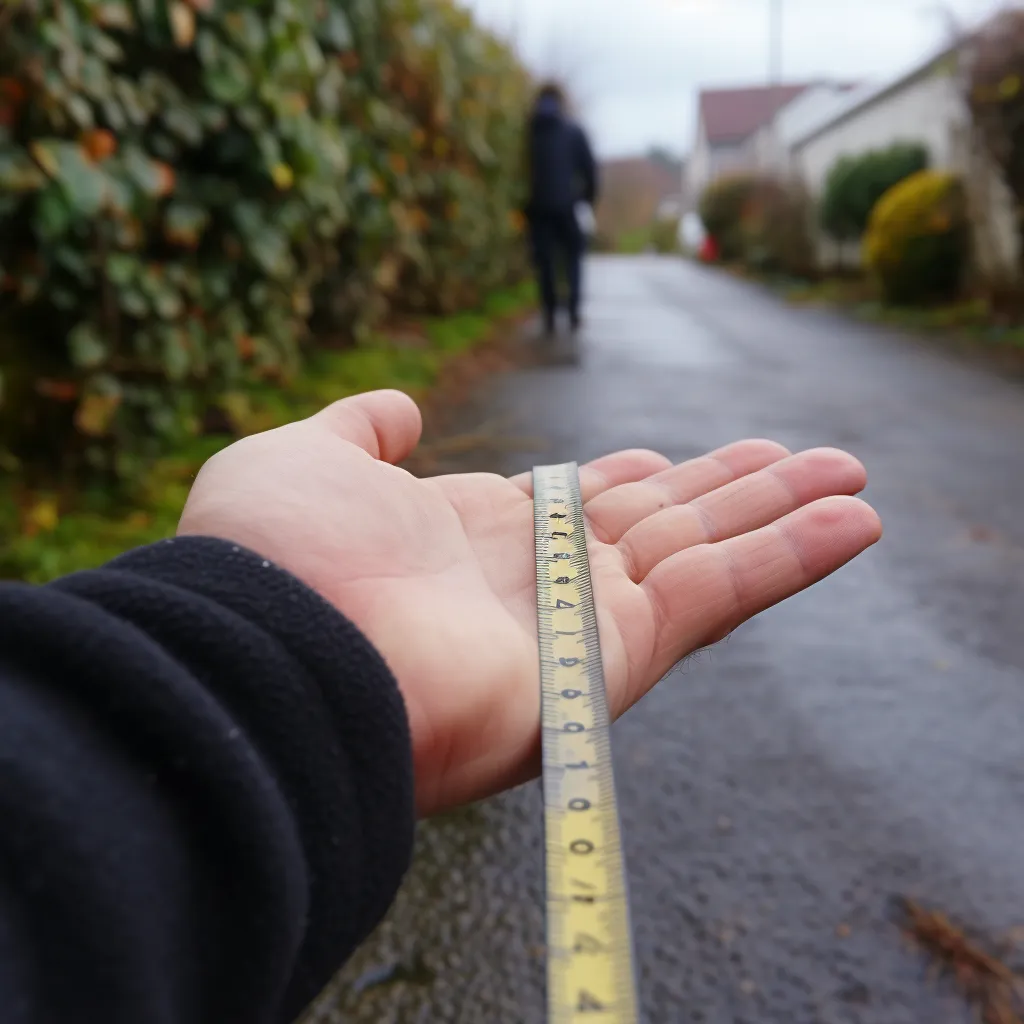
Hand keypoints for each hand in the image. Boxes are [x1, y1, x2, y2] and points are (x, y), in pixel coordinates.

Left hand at [179, 390, 880, 815]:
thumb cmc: (273, 562)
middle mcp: (537, 582)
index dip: (626, 476)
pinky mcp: (617, 657)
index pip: (574, 502)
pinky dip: (794, 555)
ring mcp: (583, 621)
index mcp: (472, 536)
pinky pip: (722, 593)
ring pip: (707, 552)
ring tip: (853, 477)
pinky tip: (855, 519)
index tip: (667, 454)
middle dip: (729, 489)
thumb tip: (402, 409)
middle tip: (801, 456)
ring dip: (783, 512)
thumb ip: (360, 431)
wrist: (270, 662)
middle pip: (656, 522)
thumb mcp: (307, 460)